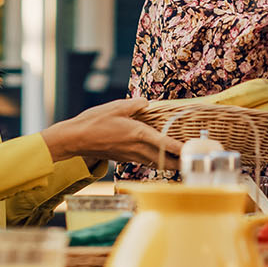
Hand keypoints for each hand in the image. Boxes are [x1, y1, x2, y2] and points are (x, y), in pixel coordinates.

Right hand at [40, 98, 182, 165]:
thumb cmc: (94, 121)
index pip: (164, 143)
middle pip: (164, 161)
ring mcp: (130, 155)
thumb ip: (135, 104)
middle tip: (192, 163)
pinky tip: (158, 155)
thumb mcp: (116, 106)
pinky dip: (155, 160)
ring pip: (155, 163)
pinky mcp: (124, 158)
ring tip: (180, 162)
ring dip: (168, 164)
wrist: (75, 139)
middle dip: (179, 164)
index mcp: (138, 133)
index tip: (191, 152)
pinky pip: (145, 161)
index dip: (180, 149)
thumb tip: (147, 103)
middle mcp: (136, 148)